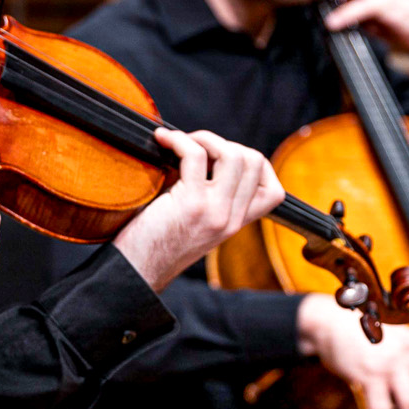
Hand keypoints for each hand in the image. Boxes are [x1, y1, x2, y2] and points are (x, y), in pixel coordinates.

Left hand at [114, 129, 284, 290]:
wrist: (135, 270)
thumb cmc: (155, 242)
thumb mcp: (197, 223)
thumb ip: (213, 198)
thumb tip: (207, 152)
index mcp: (236, 225)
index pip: (274, 191)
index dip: (254, 165)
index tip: (221, 159)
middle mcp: (231, 220)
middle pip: (255, 162)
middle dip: (225, 143)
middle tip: (196, 147)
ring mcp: (214, 212)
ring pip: (233, 155)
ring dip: (206, 138)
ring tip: (181, 143)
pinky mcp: (191, 205)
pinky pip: (195, 155)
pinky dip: (180, 140)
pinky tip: (164, 141)